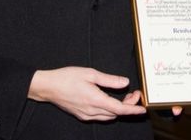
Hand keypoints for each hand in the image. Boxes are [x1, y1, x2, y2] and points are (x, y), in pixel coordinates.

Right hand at [28, 66, 146, 120]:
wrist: (47, 87)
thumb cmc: (67, 77)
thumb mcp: (90, 73)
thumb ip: (109, 80)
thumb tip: (125, 83)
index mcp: (95, 100)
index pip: (119, 109)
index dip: (133, 109)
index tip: (143, 108)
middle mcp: (91, 111)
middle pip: (116, 113)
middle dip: (128, 106)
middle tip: (133, 93)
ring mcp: (86, 115)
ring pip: (108, 116)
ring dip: (118, 109)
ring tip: (123, 96)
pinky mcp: (81, 115)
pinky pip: (99, 117)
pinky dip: (109, 111)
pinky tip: (109, 100)